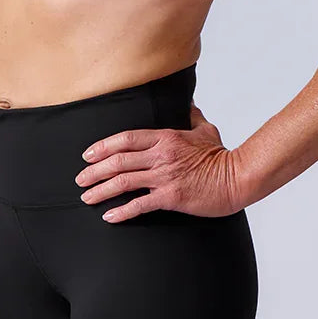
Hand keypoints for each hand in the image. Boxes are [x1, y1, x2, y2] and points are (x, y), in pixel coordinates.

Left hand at [74, 102, 244, 222]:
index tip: (88, 154)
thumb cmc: (220, 155)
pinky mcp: (171, 198)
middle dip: (94, 170)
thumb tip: (187, 102)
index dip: (103, 146)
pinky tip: (109, 217)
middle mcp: (161, 156)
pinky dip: (121, 212)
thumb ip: (191, 115)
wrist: (237, 178)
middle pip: (118, 161)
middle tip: (80, 179)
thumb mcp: (205, 129)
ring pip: (123, 182)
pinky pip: (140, 205)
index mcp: (165, 137)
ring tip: (87, 197)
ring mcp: (165, 177)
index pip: (126, 138)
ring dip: (101, 190)